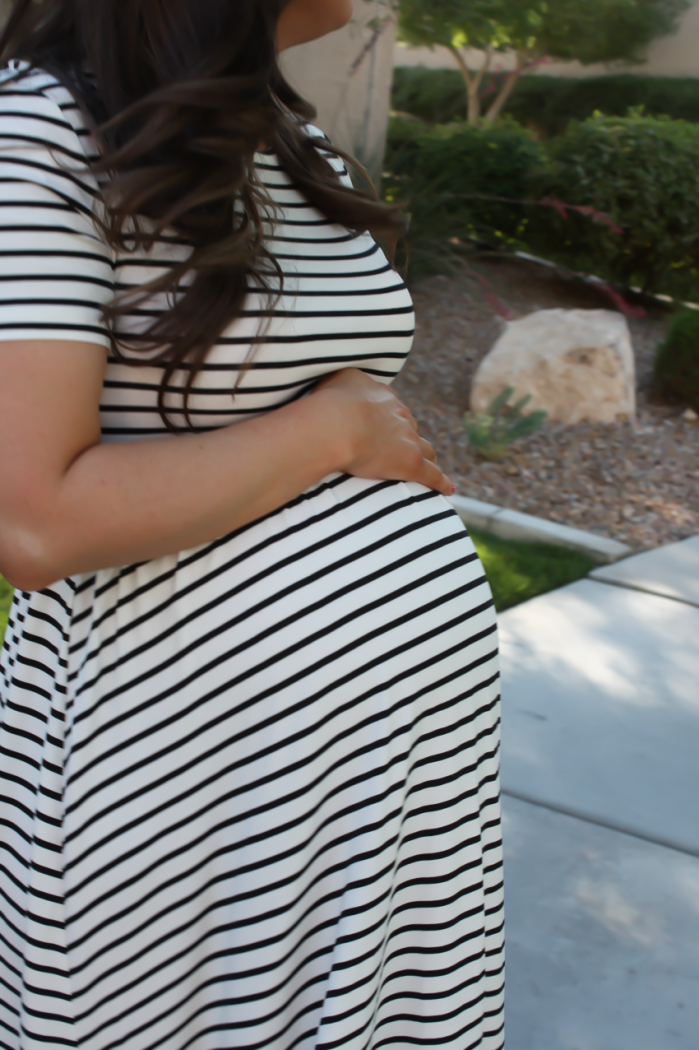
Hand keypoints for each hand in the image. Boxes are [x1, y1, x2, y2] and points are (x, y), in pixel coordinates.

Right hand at [311, 369, 453, 496]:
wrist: (339, 424)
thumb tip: (348, 388)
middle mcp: (400, 415)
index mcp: (383, 397)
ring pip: (425, 449)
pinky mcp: (411, 463)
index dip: (389, 419)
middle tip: (400, 449)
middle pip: (409, 428)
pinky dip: (440, 482)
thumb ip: (348, 382)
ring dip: (427, 456)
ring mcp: (408, 439)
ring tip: (428, 466)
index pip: (391, 409)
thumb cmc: (331, 403)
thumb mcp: (337, 380)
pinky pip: (432, 475)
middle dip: (407, 437)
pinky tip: (447, 489)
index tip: (384, 426)